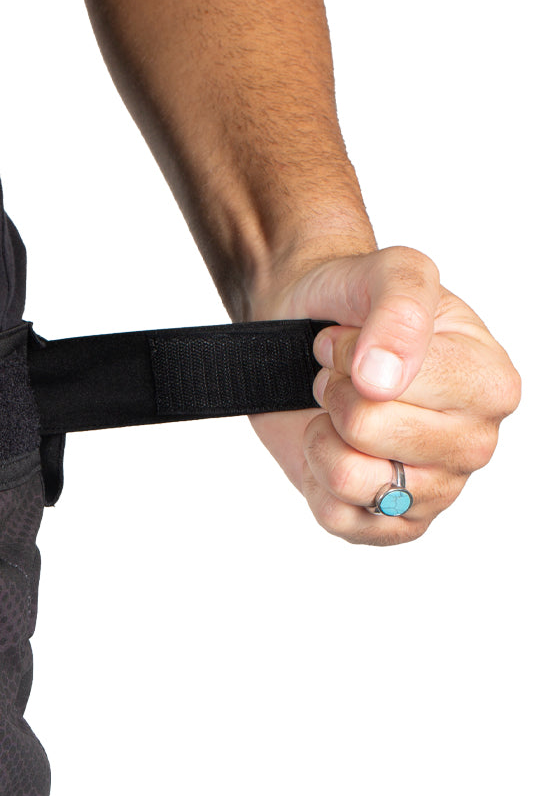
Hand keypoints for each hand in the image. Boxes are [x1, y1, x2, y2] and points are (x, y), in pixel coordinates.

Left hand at [249, 246, 520, 544]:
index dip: (350, 355)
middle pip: (369, 429)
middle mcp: (473, 442)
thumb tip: (381, 378)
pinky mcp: (391, 525)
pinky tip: (332, 448)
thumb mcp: (387, 271)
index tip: (349, 340)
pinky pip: (336, 517)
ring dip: (323, 437)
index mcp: (490, 383)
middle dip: (334, 394)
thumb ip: (399, 308)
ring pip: (351, 480)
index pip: (403, 384)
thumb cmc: (354, 304)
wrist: (305, 332)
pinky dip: (315, 478)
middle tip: (339, 378)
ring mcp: (435, 489)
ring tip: (335, 413)